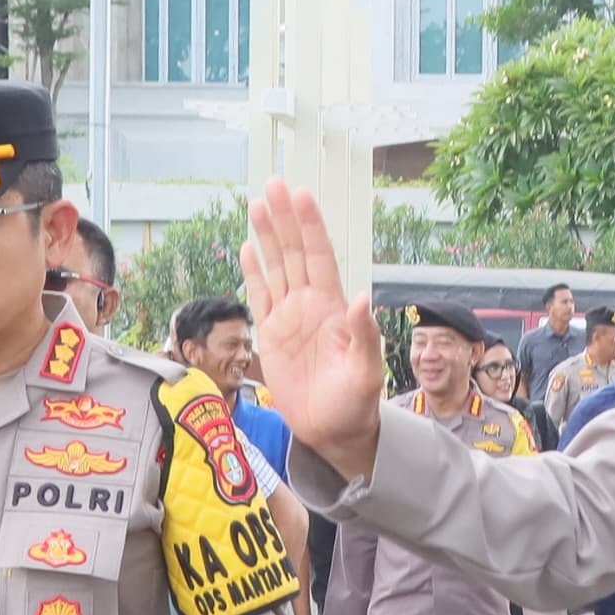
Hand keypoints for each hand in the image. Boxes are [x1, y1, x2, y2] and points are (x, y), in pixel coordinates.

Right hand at [242, 181, 389, 481]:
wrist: (333, 431)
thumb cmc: (355, 402)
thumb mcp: (365, 371)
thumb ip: (363, 335)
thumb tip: (362, 299)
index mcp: (334, 308)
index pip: (320, 257)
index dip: (311, 227)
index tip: (302, 196)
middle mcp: (311, 305)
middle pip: (295, 252)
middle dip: (286, 218)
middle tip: (274, 184)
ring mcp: (289, 318)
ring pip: (276, 267)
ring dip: (268, 236)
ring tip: (258, 204)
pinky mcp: (270, 335)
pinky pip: (260, 296)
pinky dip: (254, 272)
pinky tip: (249, 247)